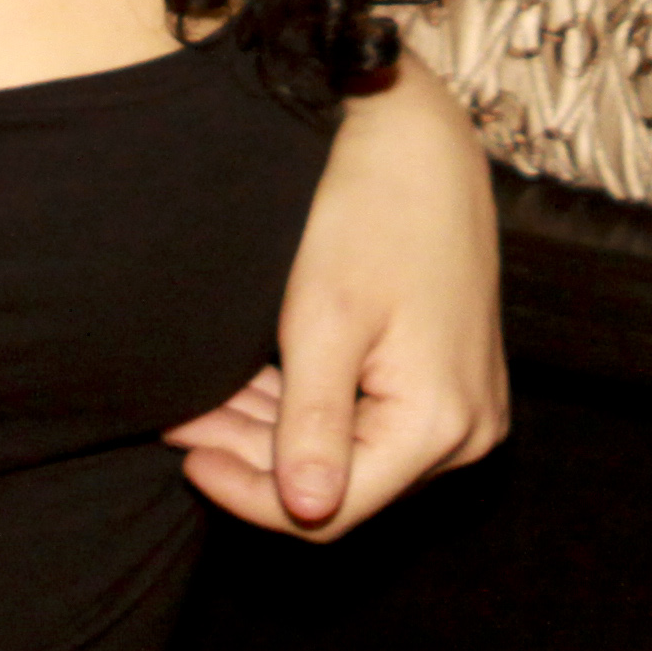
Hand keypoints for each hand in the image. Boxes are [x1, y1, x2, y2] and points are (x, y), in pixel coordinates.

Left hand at [165, 57, 505, 538]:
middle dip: (255, 454)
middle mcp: (468, 430)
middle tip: (183, 419)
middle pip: (343, 481)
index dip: (250, 494)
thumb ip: (312, 425)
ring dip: (276, 430)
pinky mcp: (451, 380)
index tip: (187, 459)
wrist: (419, 140)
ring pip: (353, 452)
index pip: (331, 508)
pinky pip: (374, 418)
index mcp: (441, 423)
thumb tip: (305, 510)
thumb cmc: (371, 214)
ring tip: (206, 400)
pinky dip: (312, 405)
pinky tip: (256, 380)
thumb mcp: (325, 321)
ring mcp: (466, 407)